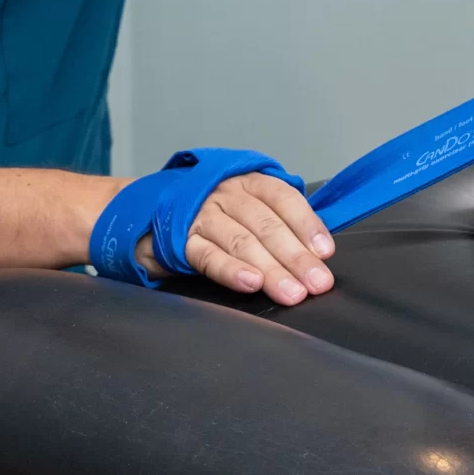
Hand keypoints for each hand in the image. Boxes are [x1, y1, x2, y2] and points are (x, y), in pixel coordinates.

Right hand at [145, 171, 336, 304]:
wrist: (147, 214)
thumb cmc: (209, 214)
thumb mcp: (242, 206)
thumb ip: (275, 221)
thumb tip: (317, 250)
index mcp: (247, 182)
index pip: (283, 198)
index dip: (307, 224)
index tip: (325, 252)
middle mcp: (226, 194)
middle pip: (267, 224)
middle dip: (296, 256)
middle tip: (317, 283)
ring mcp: (202, 215)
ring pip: (242, 241)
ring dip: (271, 269)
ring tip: (291, 292)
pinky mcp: (179, 240)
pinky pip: (208, 255)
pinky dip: (231, 270)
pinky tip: (251, 284)